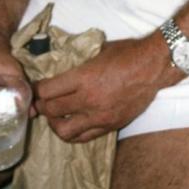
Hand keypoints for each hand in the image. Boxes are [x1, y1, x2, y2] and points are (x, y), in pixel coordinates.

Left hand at [34, 35, 172, 142]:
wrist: (153, 66)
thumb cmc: (126, 53)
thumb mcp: (98, 50)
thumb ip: (78, 62)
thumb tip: (59, 64)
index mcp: (83, 78)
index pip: (47, 91)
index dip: (36, 90)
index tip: (35, 88)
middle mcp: (88, 100)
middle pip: (51, 110)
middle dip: (42, 105)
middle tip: (41, 101)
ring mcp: (99, 116)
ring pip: (63, 131)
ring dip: (54, 123)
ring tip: (55, 115)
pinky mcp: (109, 125)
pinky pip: (83, 137)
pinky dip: (73, 132)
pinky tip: (72, 123)